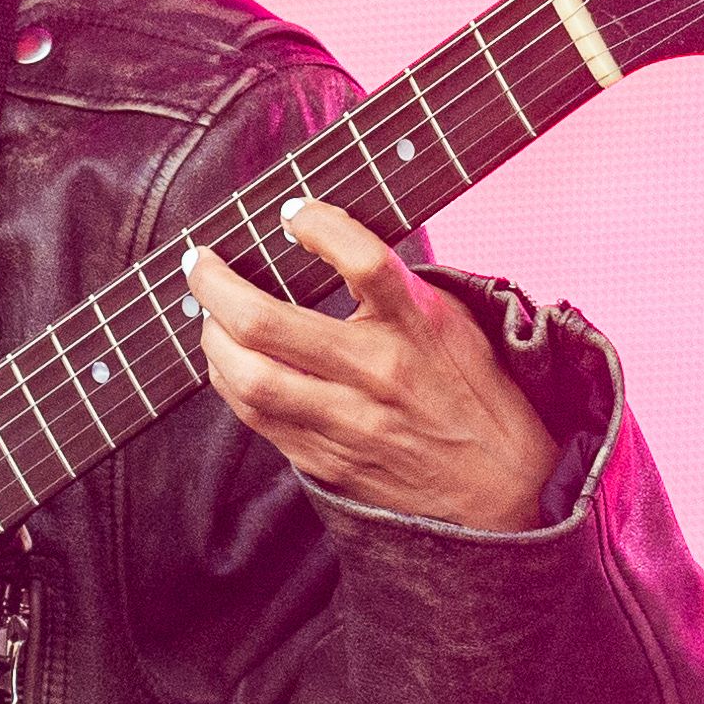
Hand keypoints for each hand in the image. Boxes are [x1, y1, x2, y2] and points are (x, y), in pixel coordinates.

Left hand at [187, 202, 556, 533]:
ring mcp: (346, 422)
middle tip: (199, 262)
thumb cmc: (474, 395)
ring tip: (208, 314)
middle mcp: (377, 374)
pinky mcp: (327, 460)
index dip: (319, 225)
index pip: (363, 260)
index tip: (292, 213)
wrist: (504, 491)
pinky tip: (228, 361)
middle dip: (214, 285)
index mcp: (417, 328)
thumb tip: (329, 239)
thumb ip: (397, 285)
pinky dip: (230, 381)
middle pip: (267, 323)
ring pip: (248, 378)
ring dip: (211, 337)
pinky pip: (255, 418)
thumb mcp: (452, 324)